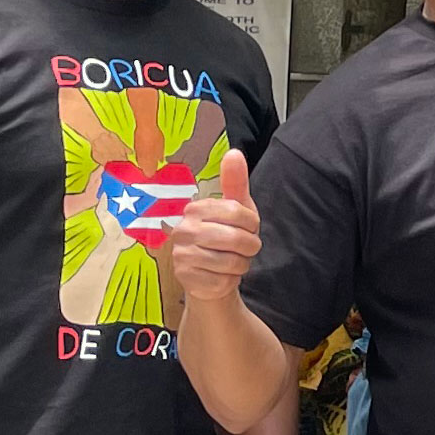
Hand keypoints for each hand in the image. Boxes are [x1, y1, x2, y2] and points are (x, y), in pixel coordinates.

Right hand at [164, 149, 259, 303]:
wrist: (211, 276)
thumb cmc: (226, 238)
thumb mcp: (236, 209)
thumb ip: (235, 182)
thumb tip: (234, 152)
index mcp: (195, 209)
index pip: (239, 213)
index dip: (252, 225)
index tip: (247, 228)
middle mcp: (182, 230)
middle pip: (237, 239)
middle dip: (250, 247)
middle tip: (243, 249)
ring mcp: (181, 256)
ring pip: (232, 262)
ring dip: (241, 265)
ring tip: (232, 262)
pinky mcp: (186, 279)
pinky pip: (224, 281)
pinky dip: (231, 281)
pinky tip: (221, 276)